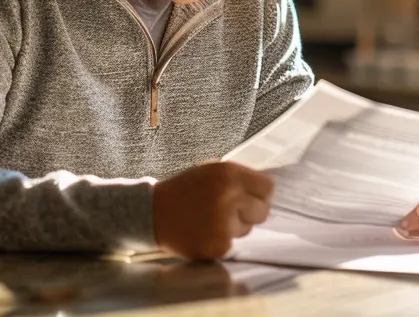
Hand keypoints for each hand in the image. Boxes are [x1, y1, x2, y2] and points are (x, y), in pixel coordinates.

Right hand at [153, 162, 273, 259]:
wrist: (151, 214)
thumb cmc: (183, 191)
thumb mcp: (210, 172)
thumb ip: (238, 179)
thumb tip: (266, 190)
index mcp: (229, 174)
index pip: (267, 188)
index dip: (259, 195)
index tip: (251, 199)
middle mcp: (229, 197)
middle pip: (263, 211)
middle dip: (250, 213)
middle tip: (229, 212)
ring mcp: (224, 223)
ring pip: (246, 229)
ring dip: (233, 227)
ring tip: (208, 221)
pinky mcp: (218, 245)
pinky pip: (232, 244)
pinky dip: (220, 242)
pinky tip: (202, 233)